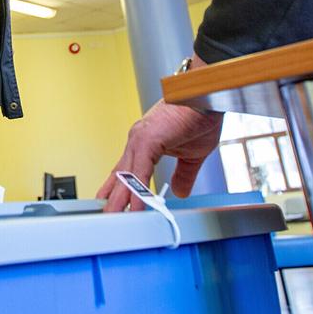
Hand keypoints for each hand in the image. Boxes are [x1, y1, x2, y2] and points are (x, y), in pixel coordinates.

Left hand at [98, 53, 221, 209]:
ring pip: (126, 174)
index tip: (110, 204)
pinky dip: (137, 190)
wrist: (207, 94)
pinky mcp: (147, 139)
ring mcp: (140, 139)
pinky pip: (139, 171)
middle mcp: (137, 140)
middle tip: (105, 218)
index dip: (117, 189)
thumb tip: (178, 191)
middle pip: (120, 175)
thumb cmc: (199, 115)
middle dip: (112, 199)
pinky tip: (136, 206)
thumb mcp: (192, 154)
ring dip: (121, 199)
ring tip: (115, 219)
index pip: (125, 170)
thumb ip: (183, 174)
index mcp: (145, 143)